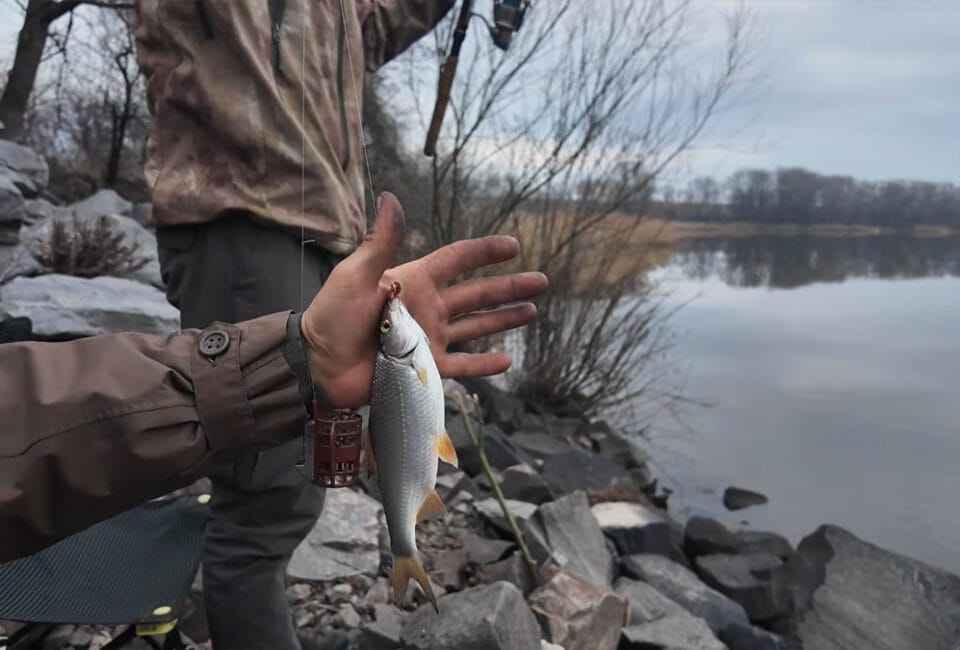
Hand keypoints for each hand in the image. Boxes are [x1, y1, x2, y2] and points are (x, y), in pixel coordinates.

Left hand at [301, 192, 547, 407]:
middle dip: (509, 287)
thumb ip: (381, 242)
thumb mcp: (355, 275)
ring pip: (476, 326)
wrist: (318, 363)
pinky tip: (506, 359)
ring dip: (504, 319)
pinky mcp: (426, 367)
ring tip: (532, 311)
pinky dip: (484, 364)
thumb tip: (391, 198)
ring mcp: (429, 338)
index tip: (513, 245)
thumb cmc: (333, 315)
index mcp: (414, 280)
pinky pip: (462, 365)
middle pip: (477, 293)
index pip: (457, 260)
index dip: (485, 252)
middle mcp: (428, 307)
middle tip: (541, 282)